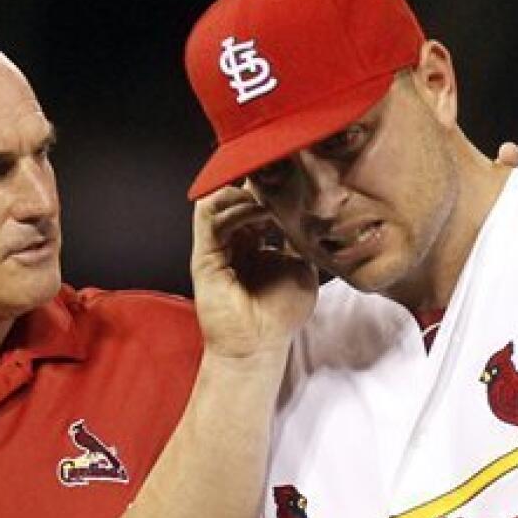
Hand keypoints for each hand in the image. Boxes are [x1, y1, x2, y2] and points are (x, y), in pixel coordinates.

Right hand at [190, 186, 318, 359]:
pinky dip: (232, 207)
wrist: (259, 344)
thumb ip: (300, 238)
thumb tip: (314, 211)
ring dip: (245, 192)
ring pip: (220, 199)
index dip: (272, 185)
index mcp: (253, 240)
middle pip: (236, 194)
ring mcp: (216, 244)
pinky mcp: (204, 254)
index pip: (256, 200)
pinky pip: (209, 216)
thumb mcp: (302, 265)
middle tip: (280, 173)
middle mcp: (232, 239)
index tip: (294, 175)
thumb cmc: (280, 312)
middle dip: (257, 180)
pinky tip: (257, 210)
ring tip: (270, 196)